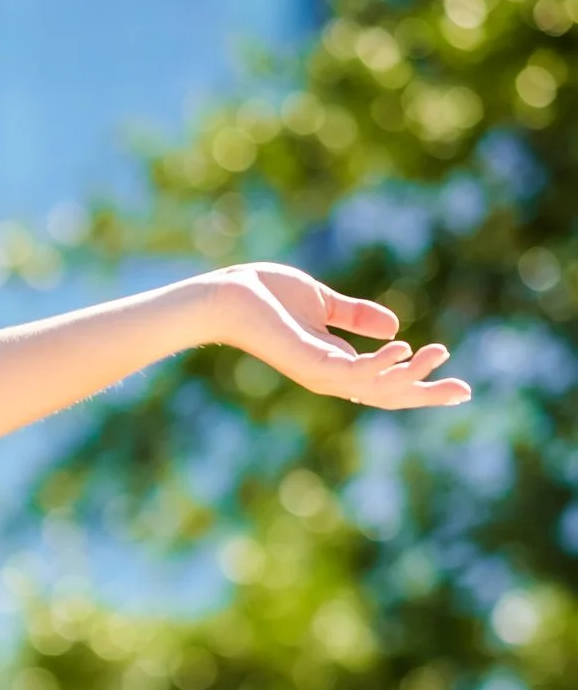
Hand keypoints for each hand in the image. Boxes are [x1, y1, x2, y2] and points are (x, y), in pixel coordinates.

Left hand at [206, 260, 468, 407]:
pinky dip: (378, 364)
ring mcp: (317, 371)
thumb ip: (355, 315)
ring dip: (409, 374)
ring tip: (438, 353)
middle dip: (425, 395)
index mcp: (334, 362)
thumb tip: (396, 326)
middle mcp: (327, 374)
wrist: (225, 294)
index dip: (419, 383)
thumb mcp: (323, 301)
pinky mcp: (306, 360)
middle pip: (386, 395)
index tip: (457, 383)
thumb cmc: (264, 296)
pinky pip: (349, 371)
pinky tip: (403, 348)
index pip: (384, 383)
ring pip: (373, 387)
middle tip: (464, 392)